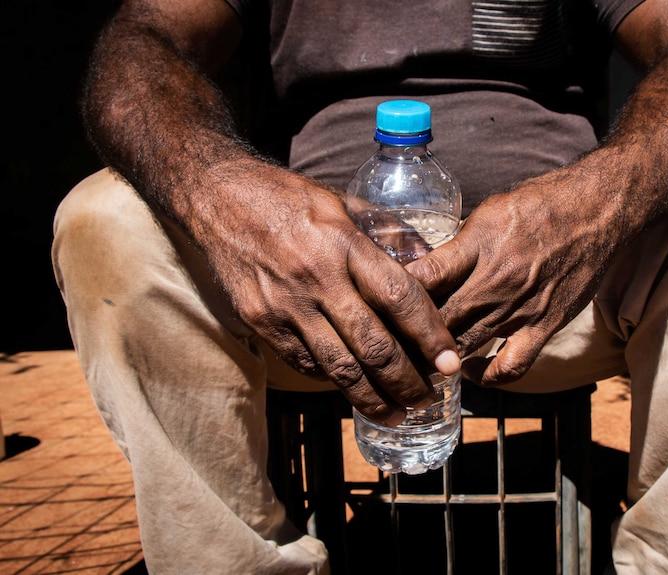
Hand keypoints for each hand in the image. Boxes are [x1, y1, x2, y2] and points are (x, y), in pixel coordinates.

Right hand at [199, 161, 459, 423]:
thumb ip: (384, 231)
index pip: (399, 299)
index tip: (450, 360)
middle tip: (426, 398)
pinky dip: (333, 381)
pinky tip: (353, 391)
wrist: (217, 197)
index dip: (429, 335)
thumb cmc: (287, 198)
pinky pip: (304, 363)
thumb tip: (426, 262)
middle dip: (406, 381)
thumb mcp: (342, 201)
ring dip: (372, 398)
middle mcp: (316, 279)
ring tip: (396, 413)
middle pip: (372, 345)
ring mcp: (285, 305)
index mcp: (344, 245)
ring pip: (338, 367)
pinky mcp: (261, 322)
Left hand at [408, 165, 619, 385]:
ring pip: (466, 345)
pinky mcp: (544, 326)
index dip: (394, 296)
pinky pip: (512, 365)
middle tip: (389, 347)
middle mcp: (494, 281)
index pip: (423, 279)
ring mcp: (519, 308)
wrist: (597, 210)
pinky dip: (488, 376)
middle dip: (409, 336)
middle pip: (438, 320)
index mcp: (476, 247)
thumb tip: (428, 263)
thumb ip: (459, 243)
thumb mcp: (489, 210)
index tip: (375, 306)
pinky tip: (471, 372)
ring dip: (439, 358)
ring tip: (418, 363)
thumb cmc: (541, 204)